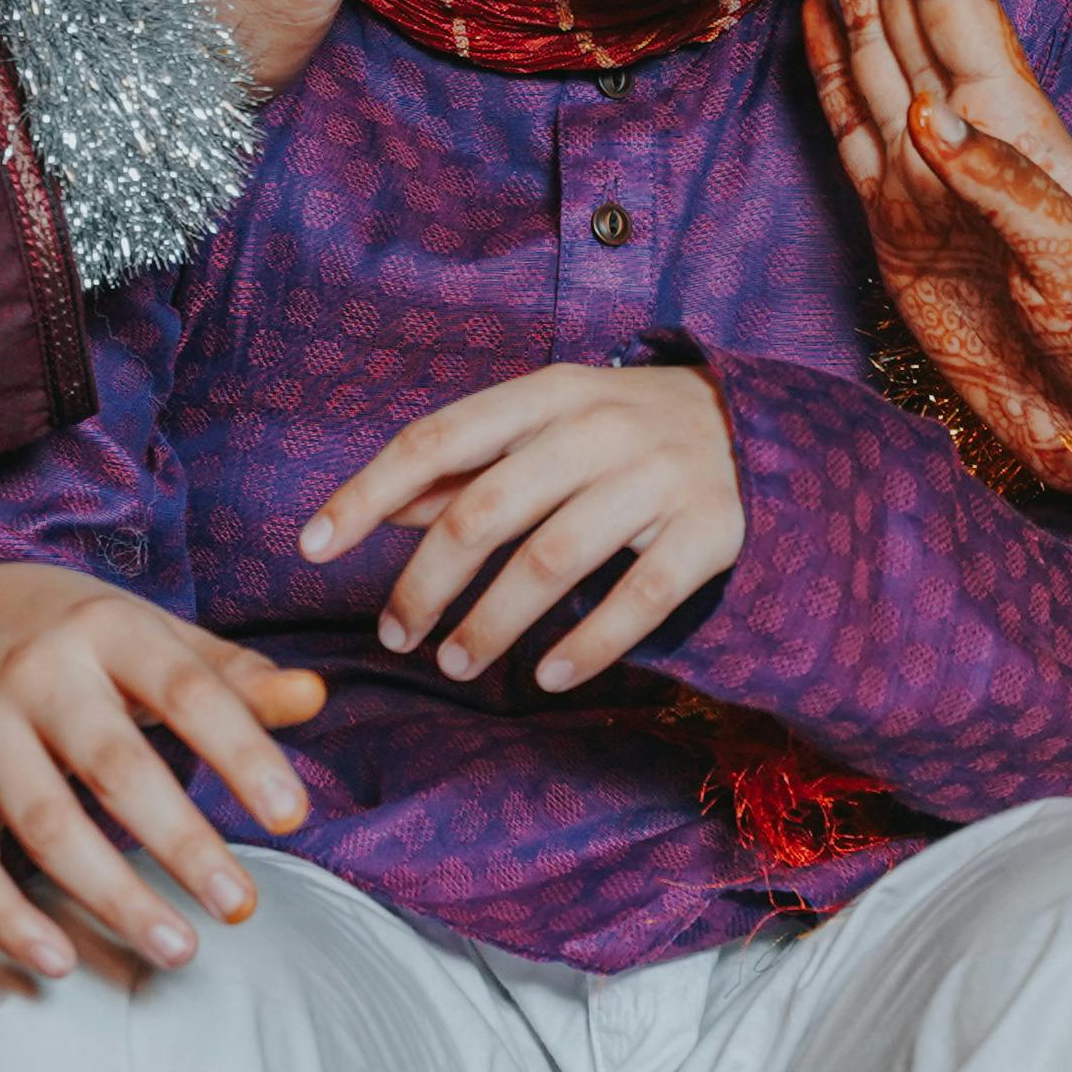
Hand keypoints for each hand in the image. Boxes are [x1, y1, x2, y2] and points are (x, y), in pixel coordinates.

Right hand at [0, 561, 328, 978]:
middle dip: (182, 843)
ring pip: (43, 824)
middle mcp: (37, 674)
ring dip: (110, 895)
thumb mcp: (152, 635)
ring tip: (178, 949)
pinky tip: (62, 961)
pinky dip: (5, 919)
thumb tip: (316, 698)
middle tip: (241, 908)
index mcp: (107, 628)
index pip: (186, 690)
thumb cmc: (77, 638)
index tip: (293, 816)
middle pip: (113, 766)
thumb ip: (232, 676)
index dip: (241, 752)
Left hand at [296, 363, 743, 692]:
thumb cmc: (628, 431)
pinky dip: (587, 646)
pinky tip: (547, 677)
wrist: (761, 429)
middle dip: (426, 583)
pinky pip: (639, 600)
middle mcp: (599, 428)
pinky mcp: (711, 530)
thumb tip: (380, 508)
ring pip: (552, 561)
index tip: (310, 546)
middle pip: (485, 511)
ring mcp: (658, 478)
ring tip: (457, 665)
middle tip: (396, 637)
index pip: (436, 439)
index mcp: (548, 393)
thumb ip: (470, 465)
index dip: (367, 493)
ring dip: (492, 624)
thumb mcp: (550, 425)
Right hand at [798, 0, 1071, 506]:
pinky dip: (828, 71)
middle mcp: (966, 134)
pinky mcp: (896, 230)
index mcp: (1019, 125)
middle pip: (907, 4)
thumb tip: (929, 122)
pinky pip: (850, 131)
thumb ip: (1003, 189)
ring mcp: (926, 178)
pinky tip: (815, 18)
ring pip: (873, 51)